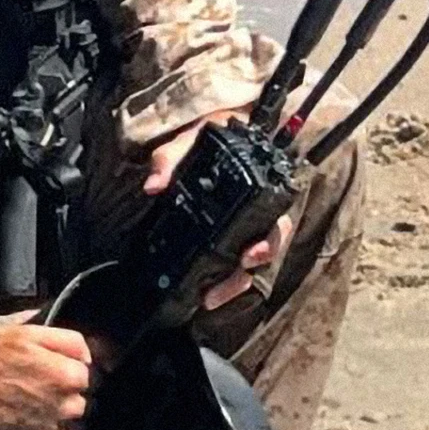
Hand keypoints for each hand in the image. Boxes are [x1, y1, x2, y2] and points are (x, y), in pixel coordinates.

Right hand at [0, 321, 92, 429]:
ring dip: (58, 422)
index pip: (88, 376)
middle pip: (81, 404)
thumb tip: (90, 355)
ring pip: (70, 429)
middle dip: (65, 399)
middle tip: (36, 393)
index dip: (68, 374)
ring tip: (29, 412)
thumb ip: (67, 340)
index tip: (50, 374)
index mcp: (67, 377)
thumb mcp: (25, 335)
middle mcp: (66, 409)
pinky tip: (26, 429)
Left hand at [146, 107, 293, 309]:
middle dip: (247, 271)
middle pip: (267, 247)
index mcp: (259, 184)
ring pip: (251, 262)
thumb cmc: (209, 132)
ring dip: (234, 283)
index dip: (268, 241)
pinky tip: (206, 294)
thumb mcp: (192, 136)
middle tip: (225, 284)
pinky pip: (234, 262)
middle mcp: (260, 207)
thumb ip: (171, 156)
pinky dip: (224, 280)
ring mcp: (246, 223)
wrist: (210, 130)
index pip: (274, 216)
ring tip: (210, 298)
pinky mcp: (231, 234)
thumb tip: (154, 185)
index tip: (249, 256)